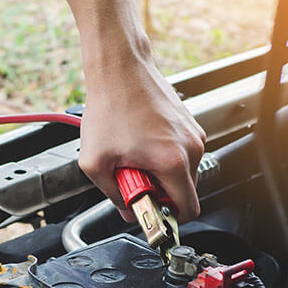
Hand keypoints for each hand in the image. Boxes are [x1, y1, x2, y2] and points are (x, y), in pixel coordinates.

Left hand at [78, 60, 205, 223]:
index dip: (168, 219)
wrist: (119, 68)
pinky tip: (139, 143)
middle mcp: (191, 147)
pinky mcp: (188, 124)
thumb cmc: (109, 107)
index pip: (188, 211)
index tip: (150, 212)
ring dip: (159, 173)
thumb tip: (126, 209)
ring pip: (182, 172)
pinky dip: (162, 156)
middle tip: (132, 178)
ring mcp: (193, 134)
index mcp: (173, 162)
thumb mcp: (95, 163)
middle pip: (185, 192)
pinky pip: (180, 153)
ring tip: (133, 157)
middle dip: (159, 193)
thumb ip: (113, 195)